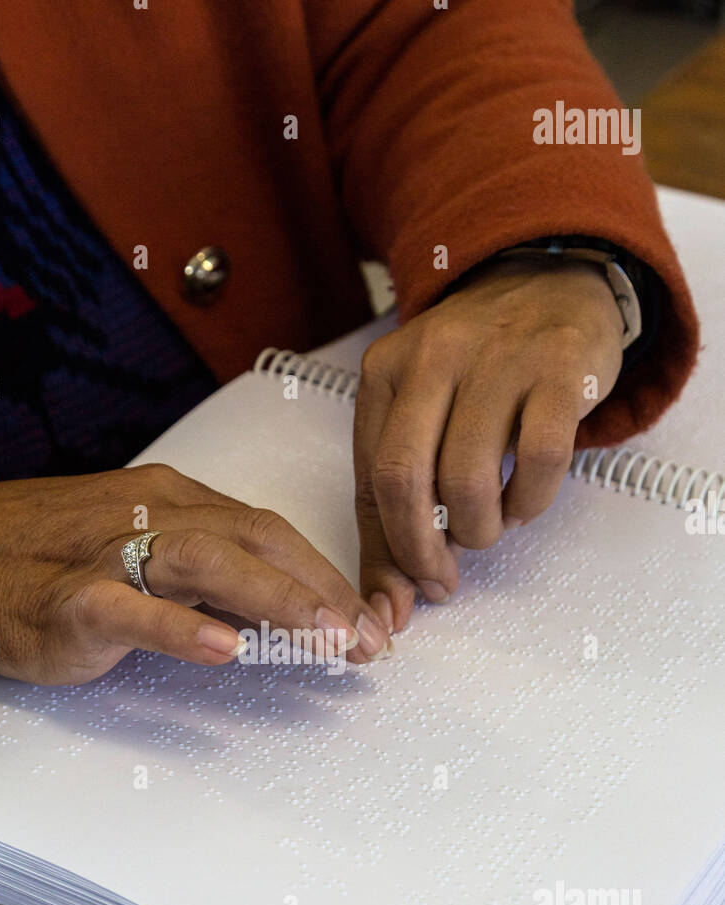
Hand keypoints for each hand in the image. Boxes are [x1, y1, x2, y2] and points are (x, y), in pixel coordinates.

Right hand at [0, 464, 390, 682]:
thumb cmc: (46, 557)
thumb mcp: (135, 548)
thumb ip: (201, 573)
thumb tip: (277, 612)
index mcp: (174, 501)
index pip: (270, 532)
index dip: (328, 576)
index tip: (371, 621)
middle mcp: (152, 515)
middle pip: (257, 540)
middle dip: (325, 591)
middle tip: (373, 641)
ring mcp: (109, 555)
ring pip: (209, 562)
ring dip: (279, 600)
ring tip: (330, 639)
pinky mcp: (68, 600)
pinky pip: (131, 609)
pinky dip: (181, 626)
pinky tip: (226, 647)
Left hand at [353, 258, 625, 632]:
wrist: (552, 280)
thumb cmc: (479, 365)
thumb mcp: (422, 412)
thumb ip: (398, 498)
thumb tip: (388, 600)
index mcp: (385, 371)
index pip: (370, 481)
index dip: (386, 551)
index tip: (402, 593)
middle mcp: (433, 358)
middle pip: (405, 480)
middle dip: (420, 551)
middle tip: (442, 577)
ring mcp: (497, 359)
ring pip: (469, 479)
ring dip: (479, 530)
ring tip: (490, 526)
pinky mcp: (558, 369)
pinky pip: (539, 460)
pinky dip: (530, 501)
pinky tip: (525, 501)